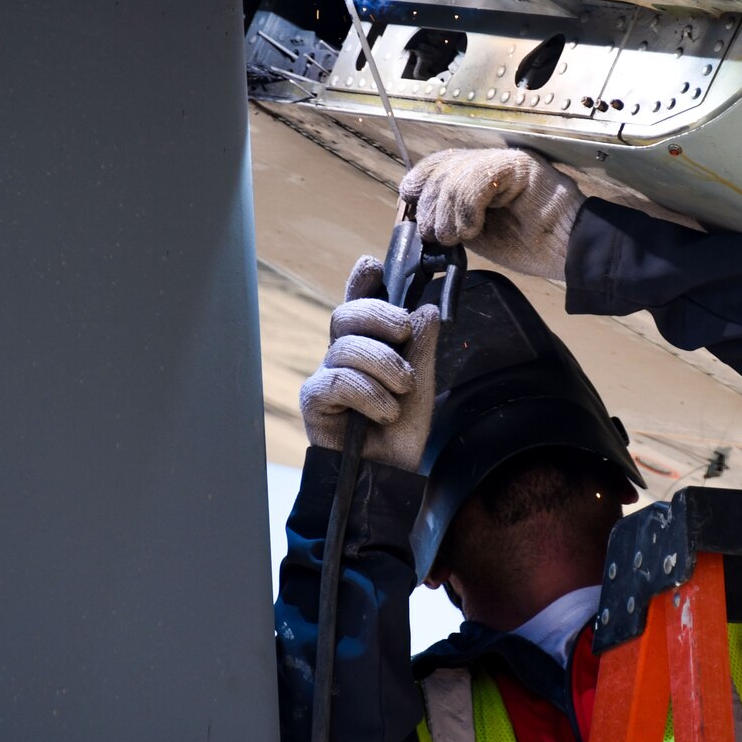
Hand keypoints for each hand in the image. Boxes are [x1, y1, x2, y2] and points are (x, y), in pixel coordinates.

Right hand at [298, 255, 441, 471]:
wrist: (390, 477)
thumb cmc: (402, 433)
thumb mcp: (423, 385)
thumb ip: (422, 348)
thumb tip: (427, 309)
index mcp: (368, 344)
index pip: (359, 303)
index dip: (362, 281)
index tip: (376, 265)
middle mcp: (342, 355)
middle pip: (347, 314)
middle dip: (380, 315)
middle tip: (406, 331)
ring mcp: (325, 376)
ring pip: (346, 346)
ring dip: (384, 364)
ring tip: (403, 389)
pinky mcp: (314, 401)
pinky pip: (338, 380)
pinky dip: (369, 394)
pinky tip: (384, 413)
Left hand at [400, 148, 583, 279]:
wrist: (567, 253)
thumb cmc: (526, 246)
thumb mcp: (472, 232)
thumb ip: (448, 217)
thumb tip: (412, 214)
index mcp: (476, 176)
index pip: (436, 164)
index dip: (417, 183)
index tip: (407, 209)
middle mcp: (490, 162)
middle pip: (441, 168)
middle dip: (430, 206)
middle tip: (437, 235)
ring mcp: (506, 160)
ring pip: (456, 175)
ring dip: (448, 213)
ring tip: (458, 237)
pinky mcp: (521, 165)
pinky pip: (479, 179)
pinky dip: (468, 208)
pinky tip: (475, 228)